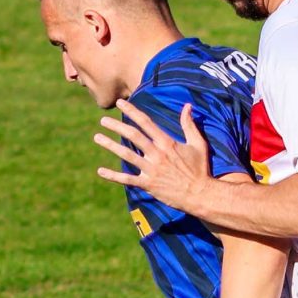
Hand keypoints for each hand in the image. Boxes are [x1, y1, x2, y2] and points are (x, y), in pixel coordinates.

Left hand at [95, 103, 212, 210]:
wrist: (200, 194)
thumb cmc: (200, 168)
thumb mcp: (198, 144)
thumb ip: (189, 125)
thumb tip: (187, 106)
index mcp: (167, 143)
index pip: (146, 123)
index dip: (132, 111)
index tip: (120, 103)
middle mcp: (157, 154)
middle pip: (133, 136)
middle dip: (116, 126)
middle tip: (103, 120)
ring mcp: (151, 170)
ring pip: (126, 155)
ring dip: (110, 145)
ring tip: (97, 137)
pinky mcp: (148, 184)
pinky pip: (127, 179)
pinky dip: (113, 176)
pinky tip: (100, 171)